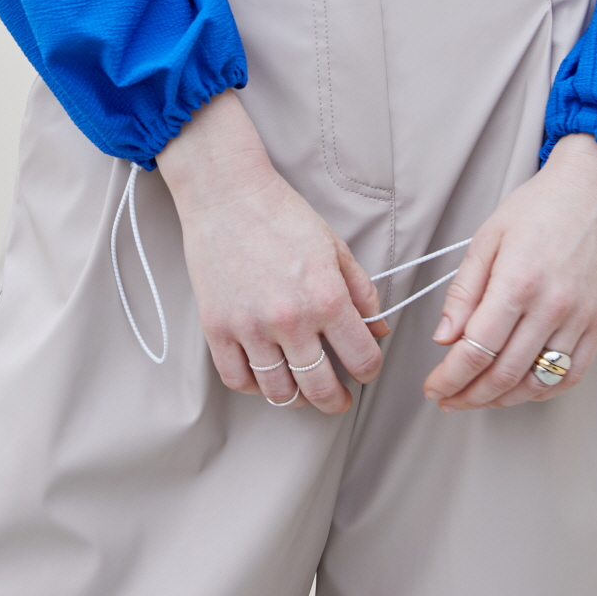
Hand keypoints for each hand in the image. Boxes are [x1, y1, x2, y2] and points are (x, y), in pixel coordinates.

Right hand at [158, 90, 388, 412]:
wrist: (228, 194)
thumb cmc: (282, 214)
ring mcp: (250, 328)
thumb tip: (379, 328)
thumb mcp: (334, 246)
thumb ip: (361, 291)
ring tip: (302, 391)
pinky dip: (254, 387)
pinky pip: (237, 379)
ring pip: (279, 393)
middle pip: (321, 389)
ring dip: (297, 399)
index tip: (365, 369)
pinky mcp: (217, 328)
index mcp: (326, 298)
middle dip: (336, 400)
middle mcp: (290, 320)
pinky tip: (265, 377)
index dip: (370, 369)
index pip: (362, 359)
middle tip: (339, 398)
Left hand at [424, 134, 596, 410]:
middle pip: (504, 374)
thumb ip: (464, 292)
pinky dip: (542, 391)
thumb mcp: (486, 238)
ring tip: (478, 398)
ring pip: (537, 382)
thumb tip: (445, 338)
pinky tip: (520, 390)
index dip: (450, 377)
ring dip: (502, 400)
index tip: (434, 387)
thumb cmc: (537, 208)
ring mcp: (581, 318)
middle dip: (469, 395)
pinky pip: (571, 374)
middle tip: (448, 398)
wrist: (592, 190)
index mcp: (517, 282)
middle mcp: (552, 306)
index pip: (476, 350)